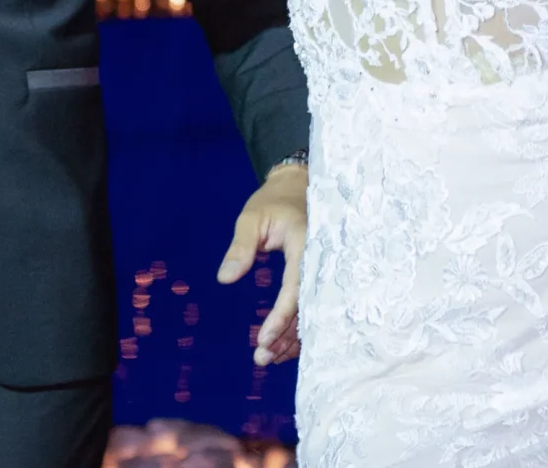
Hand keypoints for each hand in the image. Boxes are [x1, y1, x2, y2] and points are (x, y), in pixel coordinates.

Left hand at [218, 163, 307, 366]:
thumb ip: (241, 246)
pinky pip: (310, 308)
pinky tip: (280, 347)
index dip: (281, 315)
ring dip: (291, 339)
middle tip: (262, 358)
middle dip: (285, 336)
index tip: (262, 338)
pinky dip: (297, 329)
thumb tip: (226, 279)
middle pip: (307, 307)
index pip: (296, 285)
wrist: (297, 188)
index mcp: (307, 243)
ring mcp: (322, 271)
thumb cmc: (273, 202)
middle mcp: (320, 261)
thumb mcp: (252, 217)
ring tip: (267, 358)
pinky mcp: (316, 279)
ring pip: (311, 313)